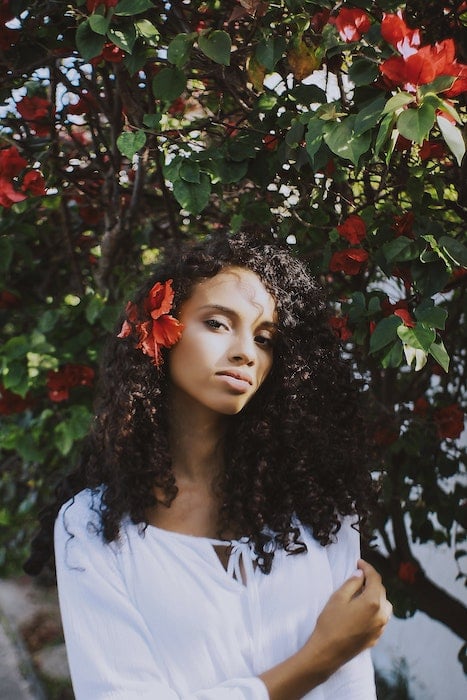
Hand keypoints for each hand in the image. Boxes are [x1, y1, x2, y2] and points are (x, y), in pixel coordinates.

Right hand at [260, 559, 391, 699]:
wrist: (327, 652)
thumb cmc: (330, 623)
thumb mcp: (338, 598)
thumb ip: (352, 583)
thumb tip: (361, 574)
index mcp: (373, 602)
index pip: (375, 579)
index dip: (368, 568)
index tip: (359, 562)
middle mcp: (381, 615)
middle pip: (381, 591)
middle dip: (371, 581)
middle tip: (358, 576)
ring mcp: (380, 628)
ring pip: (384, 606)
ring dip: (376, 596)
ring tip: (362, 593)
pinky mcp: (376, 638)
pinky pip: (380, 619)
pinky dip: (375, 610)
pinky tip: (362, 610)